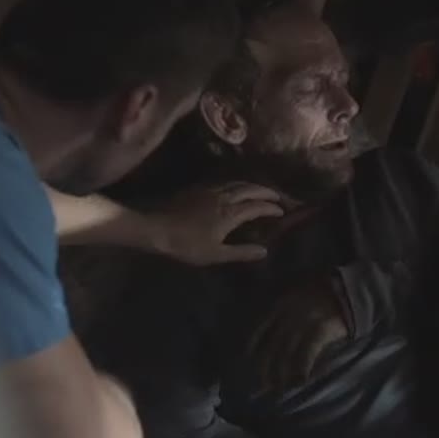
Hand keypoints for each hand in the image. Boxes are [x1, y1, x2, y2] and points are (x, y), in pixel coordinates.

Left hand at [147, 182, 283, 265]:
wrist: (157, 228)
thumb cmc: (187, 245)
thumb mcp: (215, 254)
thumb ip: (241, 252)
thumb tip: (264, 251)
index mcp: (230, 213)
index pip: (256, 206)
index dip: (271, 207)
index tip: (281, 210)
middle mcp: (223, 197)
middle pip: (249, 189)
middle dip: (265, 191)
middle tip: (277, 196)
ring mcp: (210, 190)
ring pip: (236, 183)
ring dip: (251, 185)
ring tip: (259, 190)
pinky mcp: (198, 189)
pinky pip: (224, 183)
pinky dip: (236, 184)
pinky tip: (234, 189)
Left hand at [247, 277, 349, 391]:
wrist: (350, 286)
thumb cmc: (324, 290)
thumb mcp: (297, 292)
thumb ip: (284, 308)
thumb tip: (272, 329)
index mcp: (280, 303)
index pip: (259, 329)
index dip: (252, 347)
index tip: (249, 361)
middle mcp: (287, 313)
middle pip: (270, 345)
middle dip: (264, 367)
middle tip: (263, 384)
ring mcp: (303, 321)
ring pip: (285, 352)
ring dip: (281, 373)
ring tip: (280, 389)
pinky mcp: (320, 329)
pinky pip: (307, 352)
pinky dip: (302, 368)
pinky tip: (301, 381)